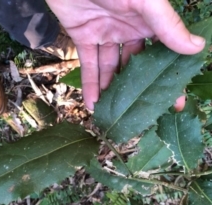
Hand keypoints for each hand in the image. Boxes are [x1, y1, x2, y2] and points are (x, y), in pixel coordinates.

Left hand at [46, 0, 204, 109]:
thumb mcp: (145, 0)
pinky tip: (92, 104)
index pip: (163, 54)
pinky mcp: (84, 38)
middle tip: (140, 115)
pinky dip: (90, 84)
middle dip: (137, 90)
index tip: (174, 103)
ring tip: (112, 116)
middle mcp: (128, 30)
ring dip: (111, 92)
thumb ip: (167, 24)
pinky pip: (88, 65)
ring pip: (110, 69)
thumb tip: (197, 47)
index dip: (168, 78)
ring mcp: (105, 35)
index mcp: (148, 21)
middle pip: (135, 67)